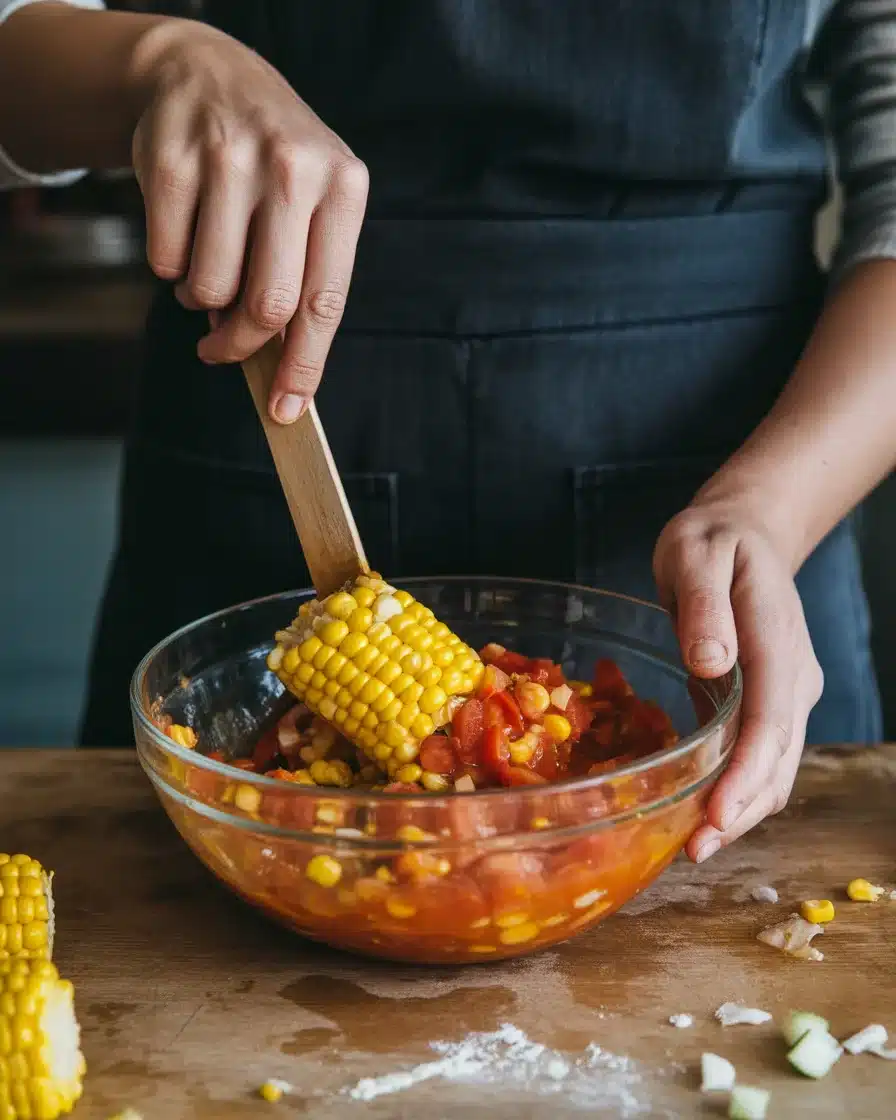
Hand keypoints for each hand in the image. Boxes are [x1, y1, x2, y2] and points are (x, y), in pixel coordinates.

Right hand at [130, 20, 367, 422]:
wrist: (208, 75)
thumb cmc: (273, 163)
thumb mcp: (313, 202)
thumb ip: (304, 276)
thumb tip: (277, 365)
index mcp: (343, 188)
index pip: (326, 300)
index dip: (305, 365)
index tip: (287, 408)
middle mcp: (293, 169)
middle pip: (268, 303)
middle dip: (242, 345)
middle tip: (222, 351)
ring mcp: (231, 159)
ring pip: (210, 287)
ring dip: (201, 301)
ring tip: (208, 271)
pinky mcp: (172, 160)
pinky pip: (165, 259)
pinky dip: (170, 268)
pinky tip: (185, 237)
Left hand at [652, 494, 823, 862]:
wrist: (745, 531)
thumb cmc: (712, 539)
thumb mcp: (695, 552)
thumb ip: (703, 604)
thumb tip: (710, 663)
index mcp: (774, 635)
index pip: (771, 716)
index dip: (746, 772)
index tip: (716, 814)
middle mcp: (793, 672)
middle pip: (779, 756)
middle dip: (741, 808)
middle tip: (694, 850)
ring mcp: (788, 690)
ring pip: (776, 765)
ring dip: (742, 809)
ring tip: (695, 846)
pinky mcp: (772, 700)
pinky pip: (761, 755)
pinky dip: (738, 789)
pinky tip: (703, 813)